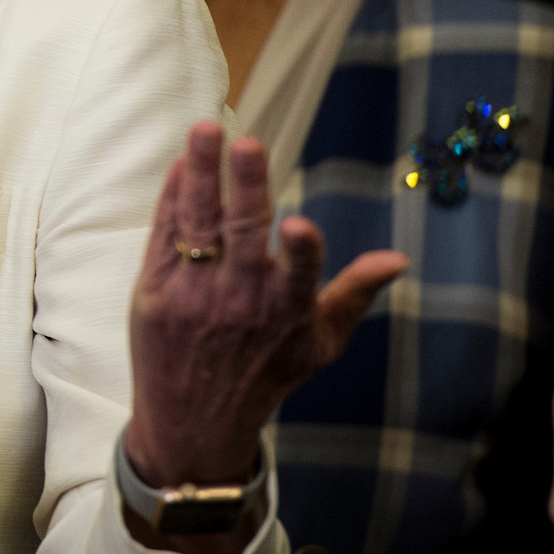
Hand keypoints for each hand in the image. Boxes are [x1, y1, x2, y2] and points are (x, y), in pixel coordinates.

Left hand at [128, 123, 405, 490]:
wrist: (193, 422)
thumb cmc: (266, 374)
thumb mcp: (319, 344)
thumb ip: (354, 294)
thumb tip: (399, 259)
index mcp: (285, 313)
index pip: (298, 277)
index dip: (301, 254)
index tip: (299, 227)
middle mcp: (238, 302)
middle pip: (241, 234)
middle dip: (244, 186)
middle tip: (246, 143)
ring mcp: (192, 296)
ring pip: (197, 225)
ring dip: (202, 175)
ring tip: (205, 130)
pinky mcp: (154, 292)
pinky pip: (164, 236)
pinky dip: (173, 199)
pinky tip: (184, 165)